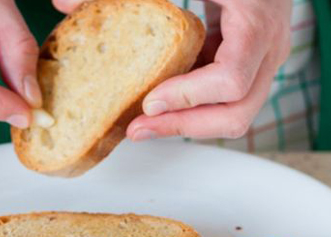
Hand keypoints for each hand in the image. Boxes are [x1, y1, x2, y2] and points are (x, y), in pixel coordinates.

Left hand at [54, 0, 291, 140]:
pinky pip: (223, 98)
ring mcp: (263, 59)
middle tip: (137, 130)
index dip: (189, 97)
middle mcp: (268, 49)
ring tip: (139, 124)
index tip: (149, 101)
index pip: (231, 79)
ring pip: (232, 113)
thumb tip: (62, 0)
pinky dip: (190, 104)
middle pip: (236, 112)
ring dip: (185, 122)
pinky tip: (154, 101)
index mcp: (256, 23)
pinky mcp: (249, 63)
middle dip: (184, 126)